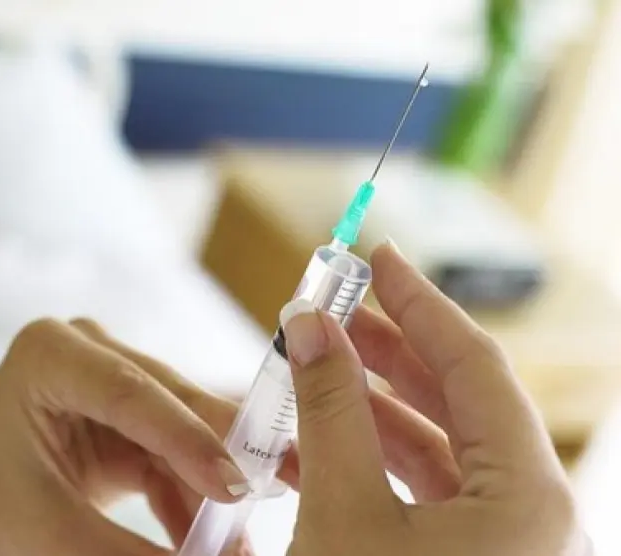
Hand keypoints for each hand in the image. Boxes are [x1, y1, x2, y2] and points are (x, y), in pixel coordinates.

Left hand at [0, 318, 260, 554]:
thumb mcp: (52, 536)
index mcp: (49, 353)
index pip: (132, 393)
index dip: (190, 440)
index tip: (238, 488)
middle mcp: (86, 349)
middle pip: (172, 401)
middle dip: (226, 454)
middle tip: (287, 489)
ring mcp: (108, 376)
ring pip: (184, 430)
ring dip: (213, 487)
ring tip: (244, 541)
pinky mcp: (125, 412)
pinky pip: (173, 454)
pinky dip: (192, 498)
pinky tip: (217, 540)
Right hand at [283, 242, 591, 555]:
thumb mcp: (343, 512)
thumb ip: (330, 412)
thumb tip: (310, 327)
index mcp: (531, 500)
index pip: (476, 366)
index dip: (420, 303)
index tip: (379, 258)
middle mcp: (538, 518)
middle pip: (464, 402)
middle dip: (391, 351)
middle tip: (339, 310)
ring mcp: (512, 545)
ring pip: (447, 448)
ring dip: (376, 407)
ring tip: (320, 368)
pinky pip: (436, 492)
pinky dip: (381, 460)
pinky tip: (324, 438)